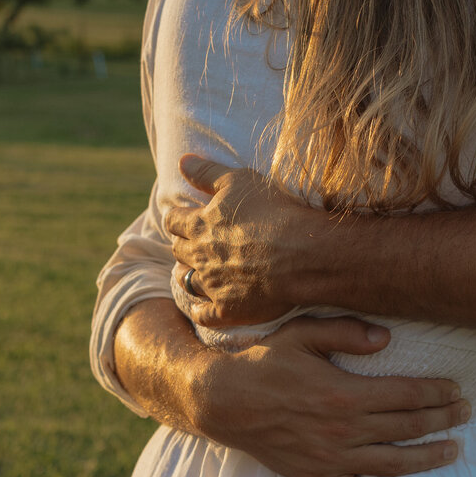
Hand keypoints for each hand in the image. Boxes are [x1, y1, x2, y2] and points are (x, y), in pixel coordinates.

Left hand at [165, 154, 320, 326]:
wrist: (301, 254)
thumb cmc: (273, 212)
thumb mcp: (239, 180)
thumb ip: (207, 171)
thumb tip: (180, 160)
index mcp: (199, 225)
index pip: (174, 221)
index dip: (178, 218)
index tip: (184, 218)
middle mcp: (200, 256)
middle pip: (179, 250)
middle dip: (184, 245)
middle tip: (195, 243)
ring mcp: (213, 285)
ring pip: (188, 281)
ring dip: (191, 274)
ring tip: (201, 271)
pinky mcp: (228, 310)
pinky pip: (203, 315)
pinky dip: (200, 310)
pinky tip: (205, 306)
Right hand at [192, 315, 470, 476]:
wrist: (225, 401)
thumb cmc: (265, 362)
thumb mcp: (301, 333)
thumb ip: (345, 331)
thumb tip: (386, 338)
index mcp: (344, 392)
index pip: (405, 394)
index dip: (436, 392)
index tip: (455, 389)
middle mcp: (344, 429)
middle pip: (408, 427)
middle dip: (443, 419)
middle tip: (465, 412)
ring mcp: (333, 458)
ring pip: (395, 462)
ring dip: (430, 456)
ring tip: (454, 448)